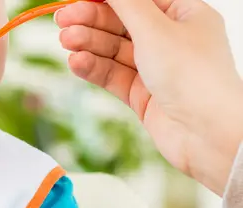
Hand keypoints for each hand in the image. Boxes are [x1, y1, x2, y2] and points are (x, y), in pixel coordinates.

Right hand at [55, 0, 242, 195]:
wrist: (205, 134)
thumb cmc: (193, 76)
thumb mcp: (155, 30)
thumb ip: (126, 4)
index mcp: (184, 14)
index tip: (77, 0)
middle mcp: (170, 40)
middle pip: (122, 24)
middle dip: (91, 22)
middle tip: (62, 22)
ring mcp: (155, 70)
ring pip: (114, 52)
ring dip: (89, 45)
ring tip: (66, 42)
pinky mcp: (142, 96)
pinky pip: (114, 77)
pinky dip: (95, 69)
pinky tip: (76, 63)